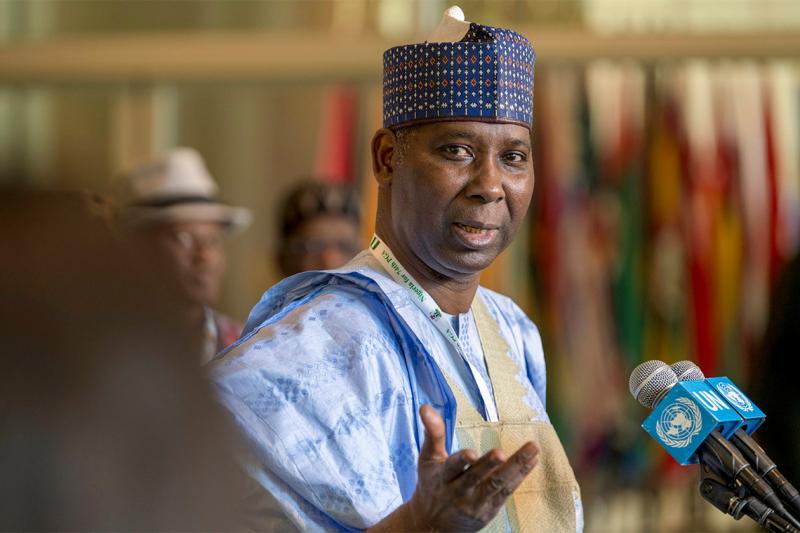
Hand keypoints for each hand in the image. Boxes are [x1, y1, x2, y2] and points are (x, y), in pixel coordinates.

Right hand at [371, 404, 538, 531]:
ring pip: (497, 484)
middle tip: (501, 453)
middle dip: (488, 465)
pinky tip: (532, 459)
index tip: (470, 454)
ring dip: (516, 467)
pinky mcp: (490, 509)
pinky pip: (507, 491)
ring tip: (532, 450)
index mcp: (442, 477)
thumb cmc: (432, 484)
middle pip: (476, 477)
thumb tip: (425, 407)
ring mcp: (476, 503)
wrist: (434, 525)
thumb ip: (432, 433)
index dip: (460, 461)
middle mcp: (459, 492)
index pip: (451, 468)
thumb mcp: (427, 459)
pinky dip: (521, 475)